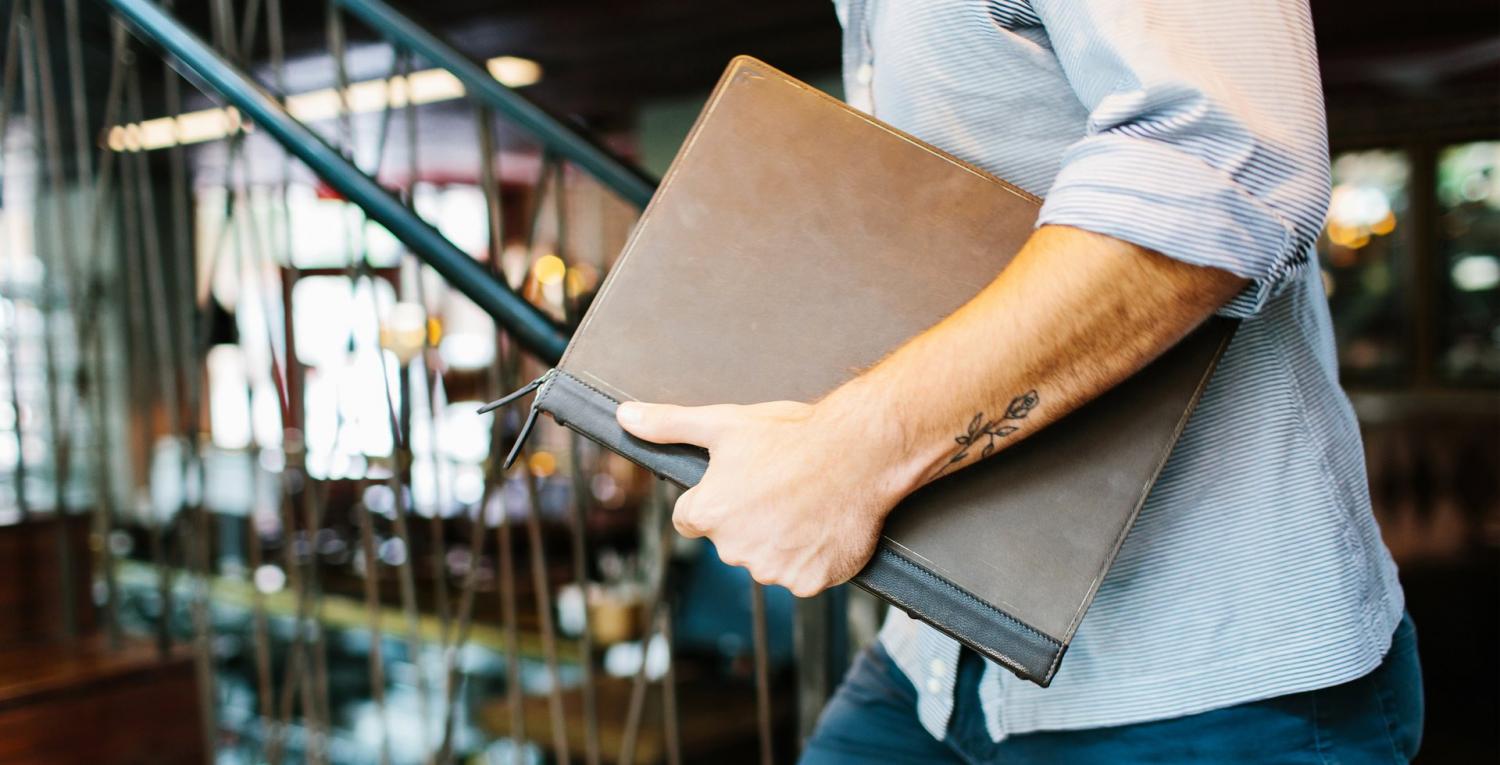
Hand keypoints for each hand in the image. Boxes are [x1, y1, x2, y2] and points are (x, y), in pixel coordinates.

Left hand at [617, 396, 916, 596]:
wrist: (860, 452)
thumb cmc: (793, 435)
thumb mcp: (725, 422)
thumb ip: (669, 424)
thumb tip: (625, 417)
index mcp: (708, 513)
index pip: (691, 519)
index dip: (716, 498)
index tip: (743, 482)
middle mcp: (734, 548)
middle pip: (731, 540)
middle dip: (749, 518)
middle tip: (781, 486)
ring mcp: (773, 569)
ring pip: (766, 558)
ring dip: (781, 539)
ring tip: (806, 503)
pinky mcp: (808, 582)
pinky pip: (802, 575)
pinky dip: (811, 557)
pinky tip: (822, 526)